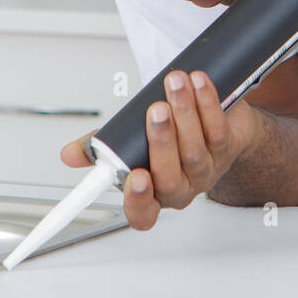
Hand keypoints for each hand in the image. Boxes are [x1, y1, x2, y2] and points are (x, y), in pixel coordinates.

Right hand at [59, 69, 263, 229]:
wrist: (221, 126)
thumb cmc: (168, 138)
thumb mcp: (130, 144)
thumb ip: (100, 149)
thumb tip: (69, 155)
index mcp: (153, 194)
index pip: (143, 214)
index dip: (138, 201)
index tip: (134, 176)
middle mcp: (181, 188)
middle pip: (171, 177)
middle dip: (162, 142)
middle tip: (154, 111)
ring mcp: (206, 170)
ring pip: (196, 150)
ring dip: (185, 113)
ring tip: (174, 84)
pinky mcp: (228, 148)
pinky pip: (218, 130)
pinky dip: (208, 104)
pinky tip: (198, 84)